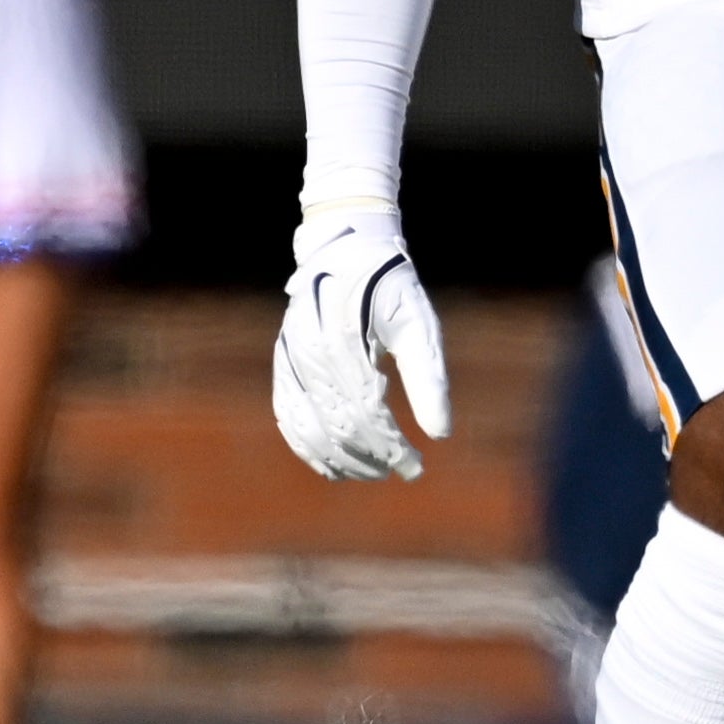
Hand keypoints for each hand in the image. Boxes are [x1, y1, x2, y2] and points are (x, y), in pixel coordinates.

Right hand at [275, 208, 451, 482]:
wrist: (347, 250)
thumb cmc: (392, 288)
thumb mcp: (419, 325)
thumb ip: (428, 378)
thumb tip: (441, 434)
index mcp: (346, 339)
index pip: (368, 412)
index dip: (392, 447)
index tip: (416, 467)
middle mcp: (310, 352)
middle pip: (338, 424)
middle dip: (372, 457)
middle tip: (405, 470)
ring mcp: (290, 358)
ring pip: (309, 428)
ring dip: (341, 460)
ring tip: (373, 473)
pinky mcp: (282, 362)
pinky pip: (288, 416)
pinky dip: (308, 446)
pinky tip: (333, 466)